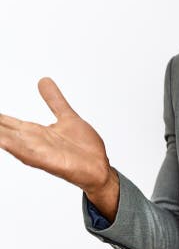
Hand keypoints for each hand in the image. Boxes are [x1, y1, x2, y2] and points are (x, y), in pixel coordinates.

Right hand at [0, 77, 114, 196]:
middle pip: (2, 130)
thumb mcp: (67, 117)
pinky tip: (2, 140)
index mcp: (34, 132)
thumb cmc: (83, 148)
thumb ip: (54, 100)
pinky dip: (13, 146)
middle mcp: (32, 141)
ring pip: (8, 141)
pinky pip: (27, 153)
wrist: (99, 168)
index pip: (5, 121)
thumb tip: (43, 80)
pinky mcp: (48, 161)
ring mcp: (38, 151)